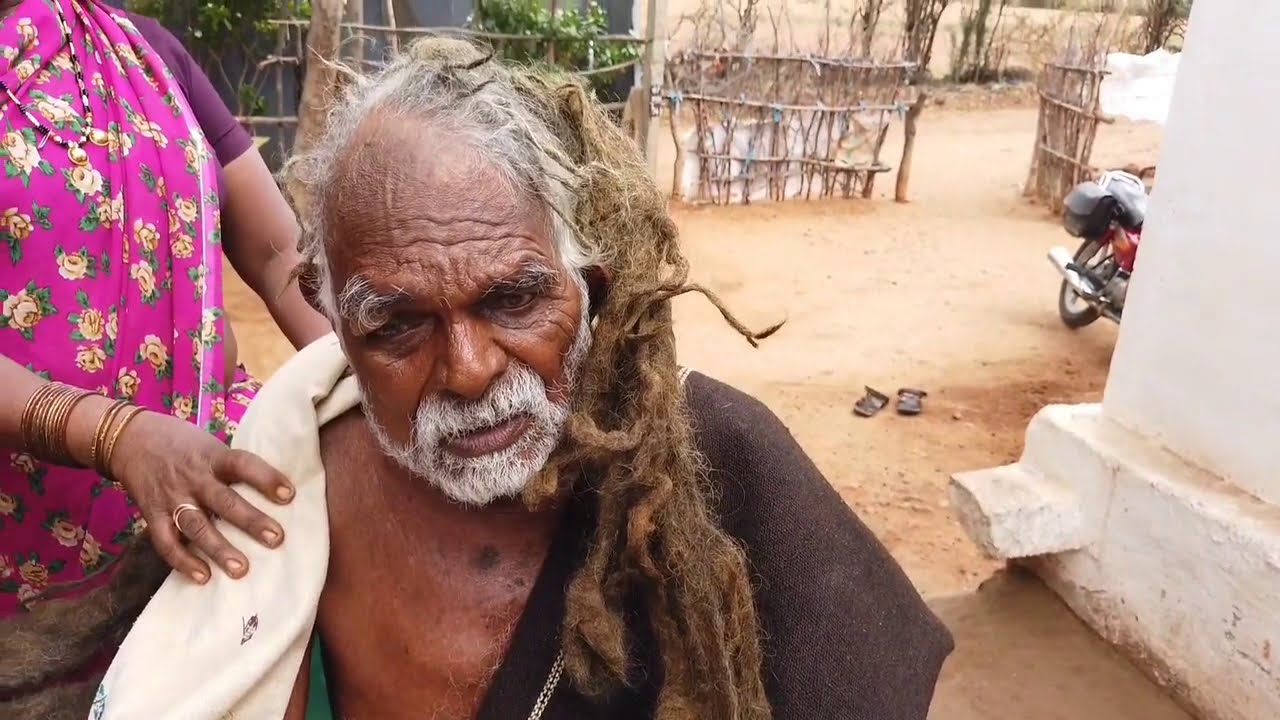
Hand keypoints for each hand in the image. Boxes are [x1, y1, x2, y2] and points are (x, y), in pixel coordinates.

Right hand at [108, 409, 294, 582]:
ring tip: (241, 569)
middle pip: (224, 501)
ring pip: (197, 525)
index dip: (266, 478)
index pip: (243, 464)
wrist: (129, 438)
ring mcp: (172, 497)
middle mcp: (193, 477)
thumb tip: (271, 490)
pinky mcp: (153, 514)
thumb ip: (231, 467)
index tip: (289, 494)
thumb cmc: (182, 444)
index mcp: (213, 456)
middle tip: (276, 539)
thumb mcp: (210, 445)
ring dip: (219, 549)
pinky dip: (183, 560)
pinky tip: (203, 576)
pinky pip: (166, 541)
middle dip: (251, 521)